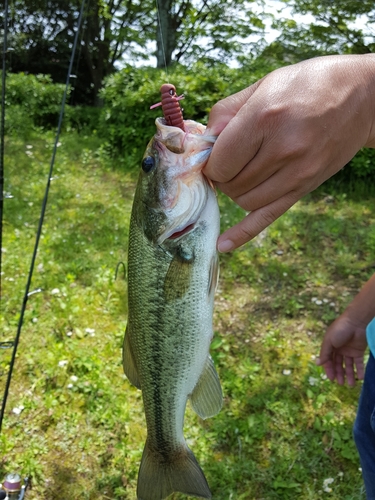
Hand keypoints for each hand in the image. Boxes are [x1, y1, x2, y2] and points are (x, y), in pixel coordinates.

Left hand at [203, 54, 374, 251]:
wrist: (362, 98)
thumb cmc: (307, 85)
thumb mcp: (263, 84)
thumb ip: (226, 112)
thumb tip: (200, 140)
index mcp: (266, 118)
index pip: (220, 162)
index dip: (210, 161)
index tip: (214, 152)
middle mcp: (283, 149)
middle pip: (231, 183)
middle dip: (221, 176)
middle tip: (228, 160)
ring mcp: (297, 173)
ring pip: (244, 202)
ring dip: (234, 192)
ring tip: (240, 173)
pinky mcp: (305, 187)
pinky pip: (268, 217)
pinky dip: (242, 234)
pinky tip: (223, 245)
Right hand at [316, 314, 367, 385]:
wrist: (355, 322)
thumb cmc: (339, 330)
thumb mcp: (329, 341)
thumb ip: (324, 353)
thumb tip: (317, 364)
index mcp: (330, 346)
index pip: (328, 360)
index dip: (329, 369)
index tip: (331, 378)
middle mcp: (339, 349)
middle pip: (338, 364)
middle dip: (339, 374)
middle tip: (341, 384)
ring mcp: (349, 351)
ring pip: (348, 365)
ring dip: (349, 375)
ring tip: (351, 385)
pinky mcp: (358, 351)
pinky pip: (359, 363)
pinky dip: (360, 370)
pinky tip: (360, 378)